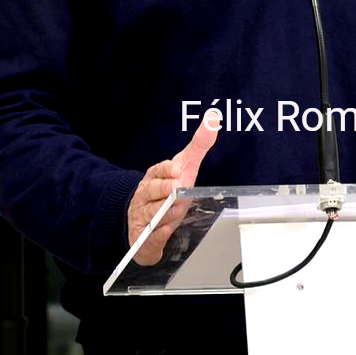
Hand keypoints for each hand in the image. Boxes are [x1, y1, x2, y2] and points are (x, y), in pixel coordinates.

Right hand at [125, 108, 221, 264]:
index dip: (167, 170)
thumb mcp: (185, 166)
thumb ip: (199, 144)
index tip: (177, 170)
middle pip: (151, 190)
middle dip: (163, 190)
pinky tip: (166, 231)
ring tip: (176, 211)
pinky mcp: (142, 236)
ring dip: (164, 212)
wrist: (143, 219)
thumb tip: (214, 118)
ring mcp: (141, 215)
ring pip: (151, 213)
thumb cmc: (169, 189)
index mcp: (154, 176)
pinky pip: (149, 236)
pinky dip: (158, 234)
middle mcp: (145, 194)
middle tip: (175, 189)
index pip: (158, 170)